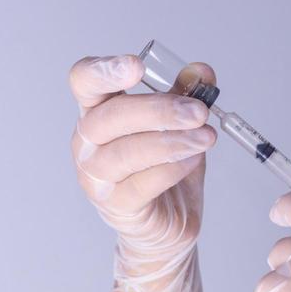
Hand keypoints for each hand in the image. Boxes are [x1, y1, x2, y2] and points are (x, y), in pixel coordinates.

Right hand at [68, 53, 218, 291]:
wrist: (169, 226)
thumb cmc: (166, 170)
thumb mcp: (180, 127)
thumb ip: (187, 96)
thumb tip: (202, 71)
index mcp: (97, 112)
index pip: (84, 81)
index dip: (105, 70)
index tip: (137, 65)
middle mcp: (88, 142)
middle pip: (109, 117)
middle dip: (158, 110)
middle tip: (199, 111)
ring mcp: (96, 176)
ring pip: (125, 153)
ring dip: (170, 141)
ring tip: (206, 137)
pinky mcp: (116, 205)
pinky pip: (140, 184)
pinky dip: (171, 168)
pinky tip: (194, 159)